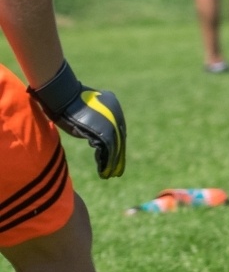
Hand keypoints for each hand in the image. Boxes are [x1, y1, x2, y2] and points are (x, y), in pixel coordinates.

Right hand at [28, 62, 126, 178]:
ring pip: (115, 149)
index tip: (116, 157)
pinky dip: (105, 162)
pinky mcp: (103, 132)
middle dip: (118, 158)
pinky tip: (104, 172)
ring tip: (111, 175)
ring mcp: (111, 125)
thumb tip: (93, 130)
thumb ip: (95, 118)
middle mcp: (117, 117)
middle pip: (120, 142)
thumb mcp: (88, 108)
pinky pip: (107, 151)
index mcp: (115, 109)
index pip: (118, 132)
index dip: (117, 146)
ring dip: (113, 164)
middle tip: (117, 171)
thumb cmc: (70, 101)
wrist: (65, 96)